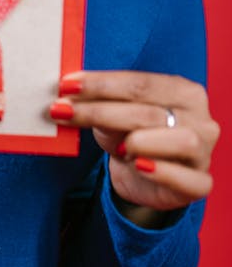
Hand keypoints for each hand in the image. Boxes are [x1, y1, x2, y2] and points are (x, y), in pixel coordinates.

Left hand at [51, 71, 218, 215]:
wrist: (143, 177)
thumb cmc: (131, 137)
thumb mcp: (113, 118)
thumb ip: (100, 105)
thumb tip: (68, 94)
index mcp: (182, 91)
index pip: (140, 83)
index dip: (101, 83)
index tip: (66, 85)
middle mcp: (200, 118)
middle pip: (150, 111)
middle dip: (101, 111)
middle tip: (63, 111)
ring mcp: (204, 152)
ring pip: (181, 140)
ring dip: (141, 141)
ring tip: (118, 147)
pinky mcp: (200, 183)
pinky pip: (188, 179)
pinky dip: (163, 171)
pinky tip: (138, 166)